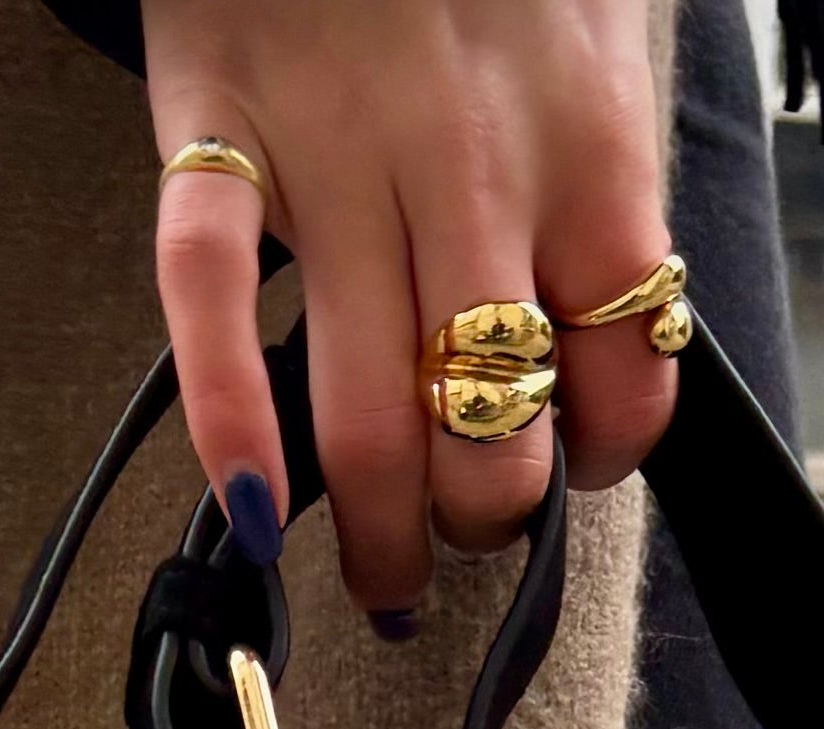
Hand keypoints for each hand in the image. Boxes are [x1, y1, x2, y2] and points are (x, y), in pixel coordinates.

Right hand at [145, 1, 677, 623]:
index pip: (621, 388)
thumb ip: (604, 178)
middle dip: (476, 525)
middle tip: (452, 539)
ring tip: (375, 580)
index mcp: (588, 148)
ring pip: (364, 413)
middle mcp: (472, 165)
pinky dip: (222, 425)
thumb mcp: (599, 27)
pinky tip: (246, 510)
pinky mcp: (214, 127)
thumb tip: (604, 340)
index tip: (559, 468)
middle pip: (491, 433)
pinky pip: (202, 303)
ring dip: (375, 537)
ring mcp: (334, 152)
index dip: (592, 460)